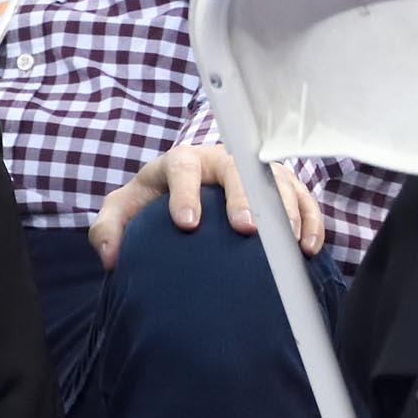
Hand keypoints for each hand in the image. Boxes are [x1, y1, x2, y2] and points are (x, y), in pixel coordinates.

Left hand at [89, 143, 323, 270]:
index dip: (184, 192)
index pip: (182, 167)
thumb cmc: (154, 201)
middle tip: (246, 229)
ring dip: (284, 211)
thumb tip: (109, 257)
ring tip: (286, 243)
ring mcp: (256, 172)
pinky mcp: (282, 188)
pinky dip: (309, 222)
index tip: (186, 224)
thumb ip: (108, 228)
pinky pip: (303, 200)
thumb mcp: (123, 210)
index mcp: (181, 162)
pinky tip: (306, 250)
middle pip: (238, 170)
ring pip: (277, 182)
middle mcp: (221, 160)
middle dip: (243, 198)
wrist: (184, 192)